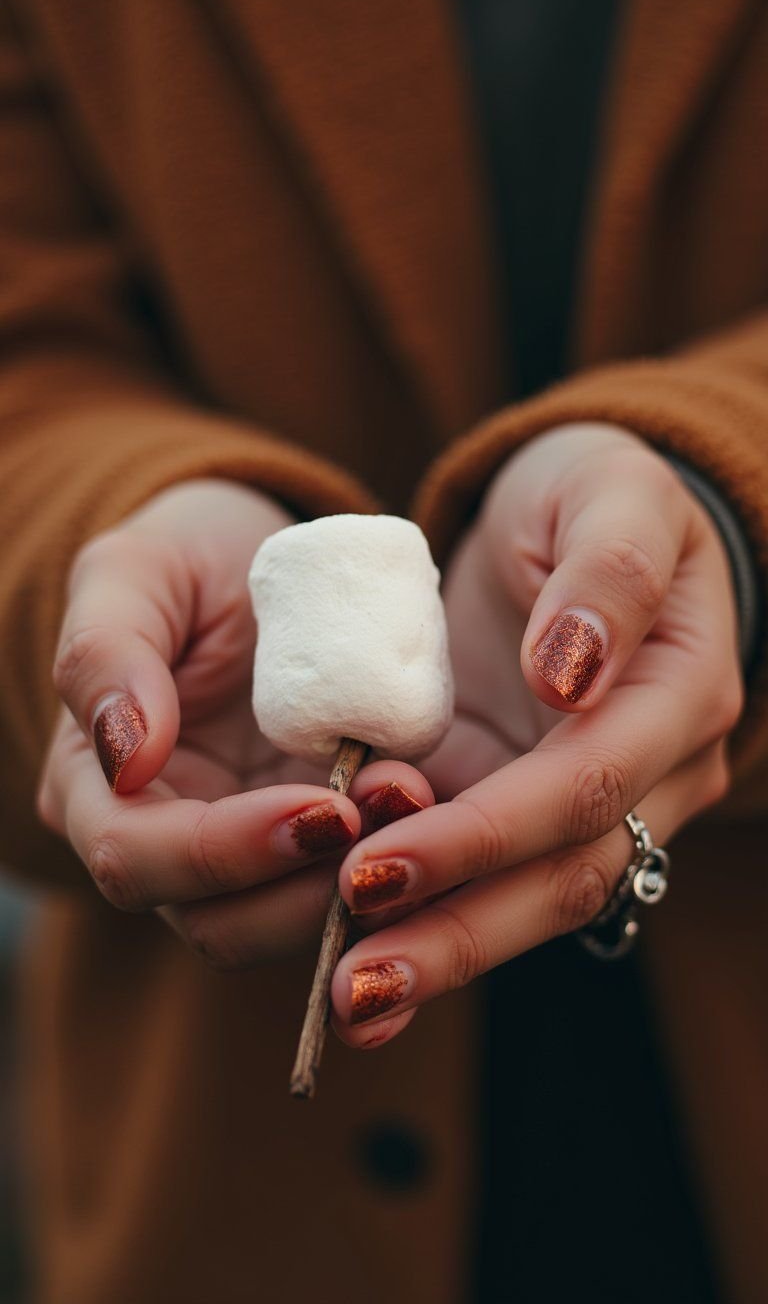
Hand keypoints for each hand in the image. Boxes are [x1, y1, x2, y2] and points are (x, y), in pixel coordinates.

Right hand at [37, 479, 432, 960]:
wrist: (262, 563)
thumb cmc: (184, 558)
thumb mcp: (133, 571)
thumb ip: (105, 652)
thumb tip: (127, 757)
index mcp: (97, 790)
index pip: (139, 857)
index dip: (224, 850)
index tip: (321, 806)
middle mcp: (166, 844)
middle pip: (220, 922)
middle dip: (311, 884)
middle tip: (398, 808)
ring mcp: (246, 856)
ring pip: (292, 923)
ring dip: (365, 886)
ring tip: (427, 801)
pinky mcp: (318, 847)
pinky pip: (354, 891)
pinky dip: (400, 877)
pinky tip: (451, 831)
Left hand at [331, 424, 742, 1045]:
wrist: (576, 520)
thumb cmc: (599, 493)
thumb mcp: (612, 495)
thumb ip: (605, 574)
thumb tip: (568, 675)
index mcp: (680, 693)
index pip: (591, 785)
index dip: (491, 833)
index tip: (381, 863)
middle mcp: (650, 767)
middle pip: (566, 874)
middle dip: (461, 932)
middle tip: (355, 989)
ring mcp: (587, 796)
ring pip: (528, 899)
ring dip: (440, 953)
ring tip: (346, 1007)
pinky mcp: (523, 799)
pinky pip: (483, 874)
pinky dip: (426, 921)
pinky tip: (351, 967)